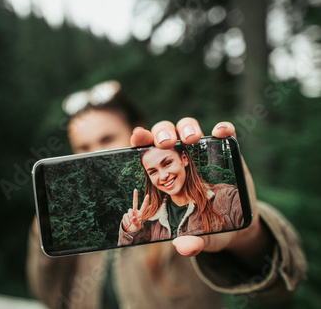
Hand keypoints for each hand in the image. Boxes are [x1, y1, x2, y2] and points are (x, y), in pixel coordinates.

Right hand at [122, 189, 149, 232]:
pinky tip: (128, 223)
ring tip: (131, 222)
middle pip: (135, 202)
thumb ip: (136, 222)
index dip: (146, 201)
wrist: (128, 230)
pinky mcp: (126, 215)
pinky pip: (126, 215)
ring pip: (130, 210)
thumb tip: (133, 217)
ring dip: (130, 216)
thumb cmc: (135, 228)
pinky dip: (127, 220)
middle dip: (135, 196)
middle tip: (135, 189)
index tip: (148, 195)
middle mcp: (135, 212)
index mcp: (140, 214)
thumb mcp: (137, 227)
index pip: (144, 207)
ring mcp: (130, 213)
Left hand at [131, 118, 270, 263]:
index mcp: (163, 173)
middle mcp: (179, 157)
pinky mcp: (225, 151)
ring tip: (192, 139)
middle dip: (163, 132)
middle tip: (167, 144)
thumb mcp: (199, 237)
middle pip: (165, 133)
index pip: (147, 151)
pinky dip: (222, 128)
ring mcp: (201, 152)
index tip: (138, 136)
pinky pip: (223, 133)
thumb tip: (183, 247)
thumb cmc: (206, 227)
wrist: (236, 225)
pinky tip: (222, 131)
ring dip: (187, 127)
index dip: (141, 139)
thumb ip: (191, 241)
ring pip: (188, 127)